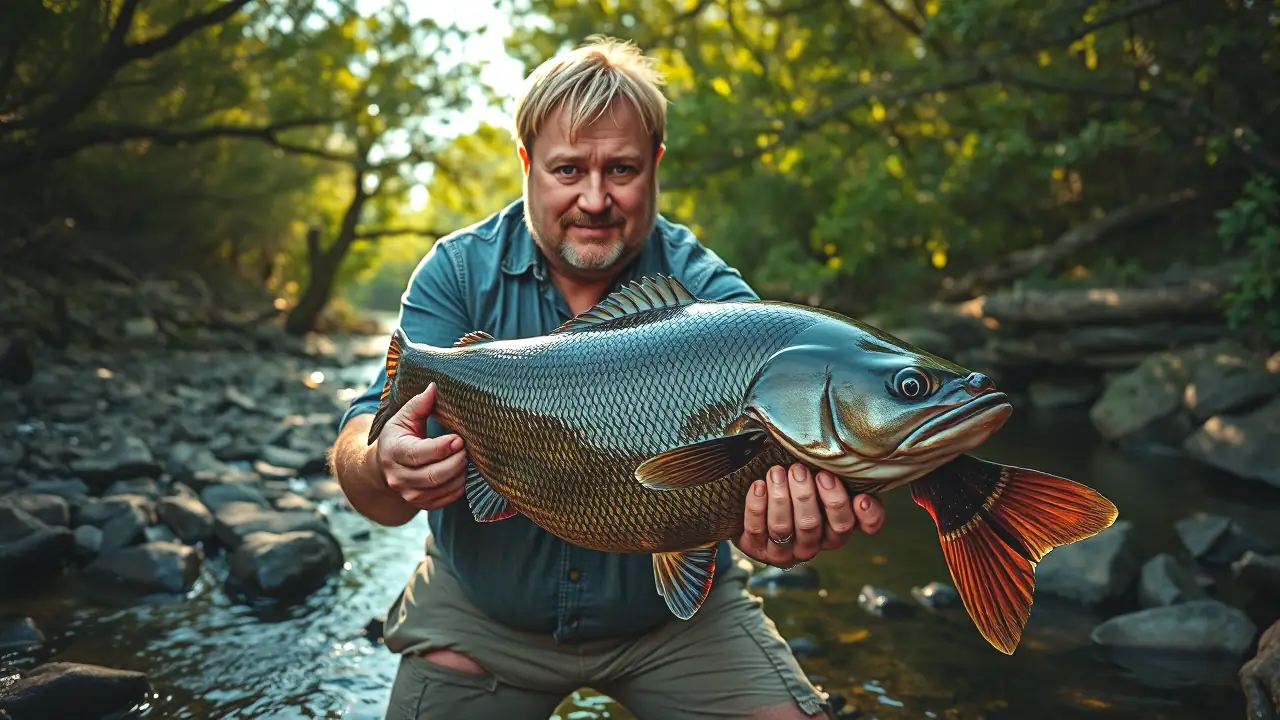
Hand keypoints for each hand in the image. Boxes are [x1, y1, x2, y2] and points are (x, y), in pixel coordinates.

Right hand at [376, 382, 468, 510]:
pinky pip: (444, 500)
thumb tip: (434, 387)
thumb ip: (419, 403)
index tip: (459, 438)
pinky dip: (458, 488)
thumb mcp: (403, 417)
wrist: (385, 466)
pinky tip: (463, 473)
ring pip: (440, 489)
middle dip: (455, 462)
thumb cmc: (399, 437)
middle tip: (467, 449)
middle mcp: (397, 477)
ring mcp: (408, 494)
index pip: (419, 454)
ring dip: (459, 475)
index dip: (442, 448)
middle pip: (433, 475)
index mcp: (393, 452)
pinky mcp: (421, 504)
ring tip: (467, 459)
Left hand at [734, 463, 884, 568]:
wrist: (760, 505)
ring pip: (782, 528)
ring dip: (779, 498)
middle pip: (811, 525)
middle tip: (798, 469)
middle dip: (804, 495)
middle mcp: (810, 546)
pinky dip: (757, 507)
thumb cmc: (802, 492)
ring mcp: (782, 551)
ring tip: (776, 473)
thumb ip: (850, 488)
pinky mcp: (756, 548)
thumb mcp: (828, 487)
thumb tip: (864, 496)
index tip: (838, 483)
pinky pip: (756, 530)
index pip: (845, 526)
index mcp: (832, 533)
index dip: (844, 508)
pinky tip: (759, 486)